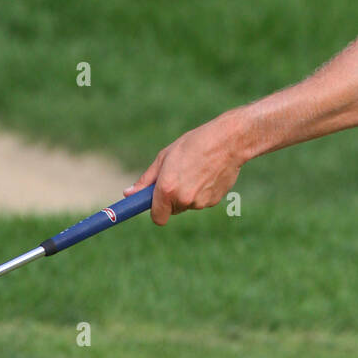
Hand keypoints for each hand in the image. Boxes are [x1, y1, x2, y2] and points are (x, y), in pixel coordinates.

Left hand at [124, 109, 247, 225]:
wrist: (229, 140)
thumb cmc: (194, 144)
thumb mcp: (165, 157)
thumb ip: (146, 180)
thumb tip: (128, 193)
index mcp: (167, 189)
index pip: (157, 217)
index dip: (156, 210)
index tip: (156, 202)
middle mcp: (183, 199)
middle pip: (172, 209)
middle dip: (172, 197)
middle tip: (178, 175)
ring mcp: (200, 202)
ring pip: (188, 203)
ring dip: (188, 192)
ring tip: (196, 169)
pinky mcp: (214, 200)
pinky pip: (202, 200)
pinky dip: (202, 190)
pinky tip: (208, 172)